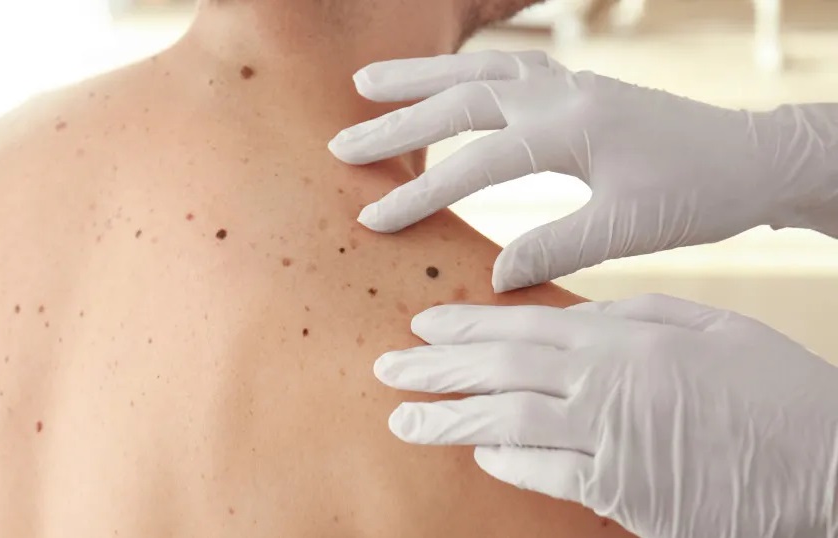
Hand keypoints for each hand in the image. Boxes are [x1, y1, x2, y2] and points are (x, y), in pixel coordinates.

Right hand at [329, 50, 837, 290]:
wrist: (753, 158)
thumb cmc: (698, 193)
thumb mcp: (628, 229)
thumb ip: (554, 246)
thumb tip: (492, 275)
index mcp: (570, 129)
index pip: (476, 162)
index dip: (420, 192)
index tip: (372, 220)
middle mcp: (561, 95)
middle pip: (461, 101)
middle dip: (398, 124)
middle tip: (342, 143)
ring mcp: (569, 84)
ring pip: (479, 73)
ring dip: (421, 79)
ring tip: (368, 84)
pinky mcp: (577, 89)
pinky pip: (507, 71)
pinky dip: (465, 73)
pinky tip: (447, 82)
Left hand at [374, 294, 837, 537]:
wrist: (831, 462)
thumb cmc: (776, 387)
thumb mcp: (710, 326)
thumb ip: (635, 315)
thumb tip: (574, 315)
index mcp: (623, 338)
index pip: (520, 328)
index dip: (463, 328)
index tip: (420, 326)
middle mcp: (605, 384)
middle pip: (499, 373)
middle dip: (436, 369)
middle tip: (387, 368)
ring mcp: (609, 440)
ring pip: (506, 425)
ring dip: (448, 420)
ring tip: (401, 419)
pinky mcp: (622, 493)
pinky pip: (546, 475)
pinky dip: (505, 463)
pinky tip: (475, 453)